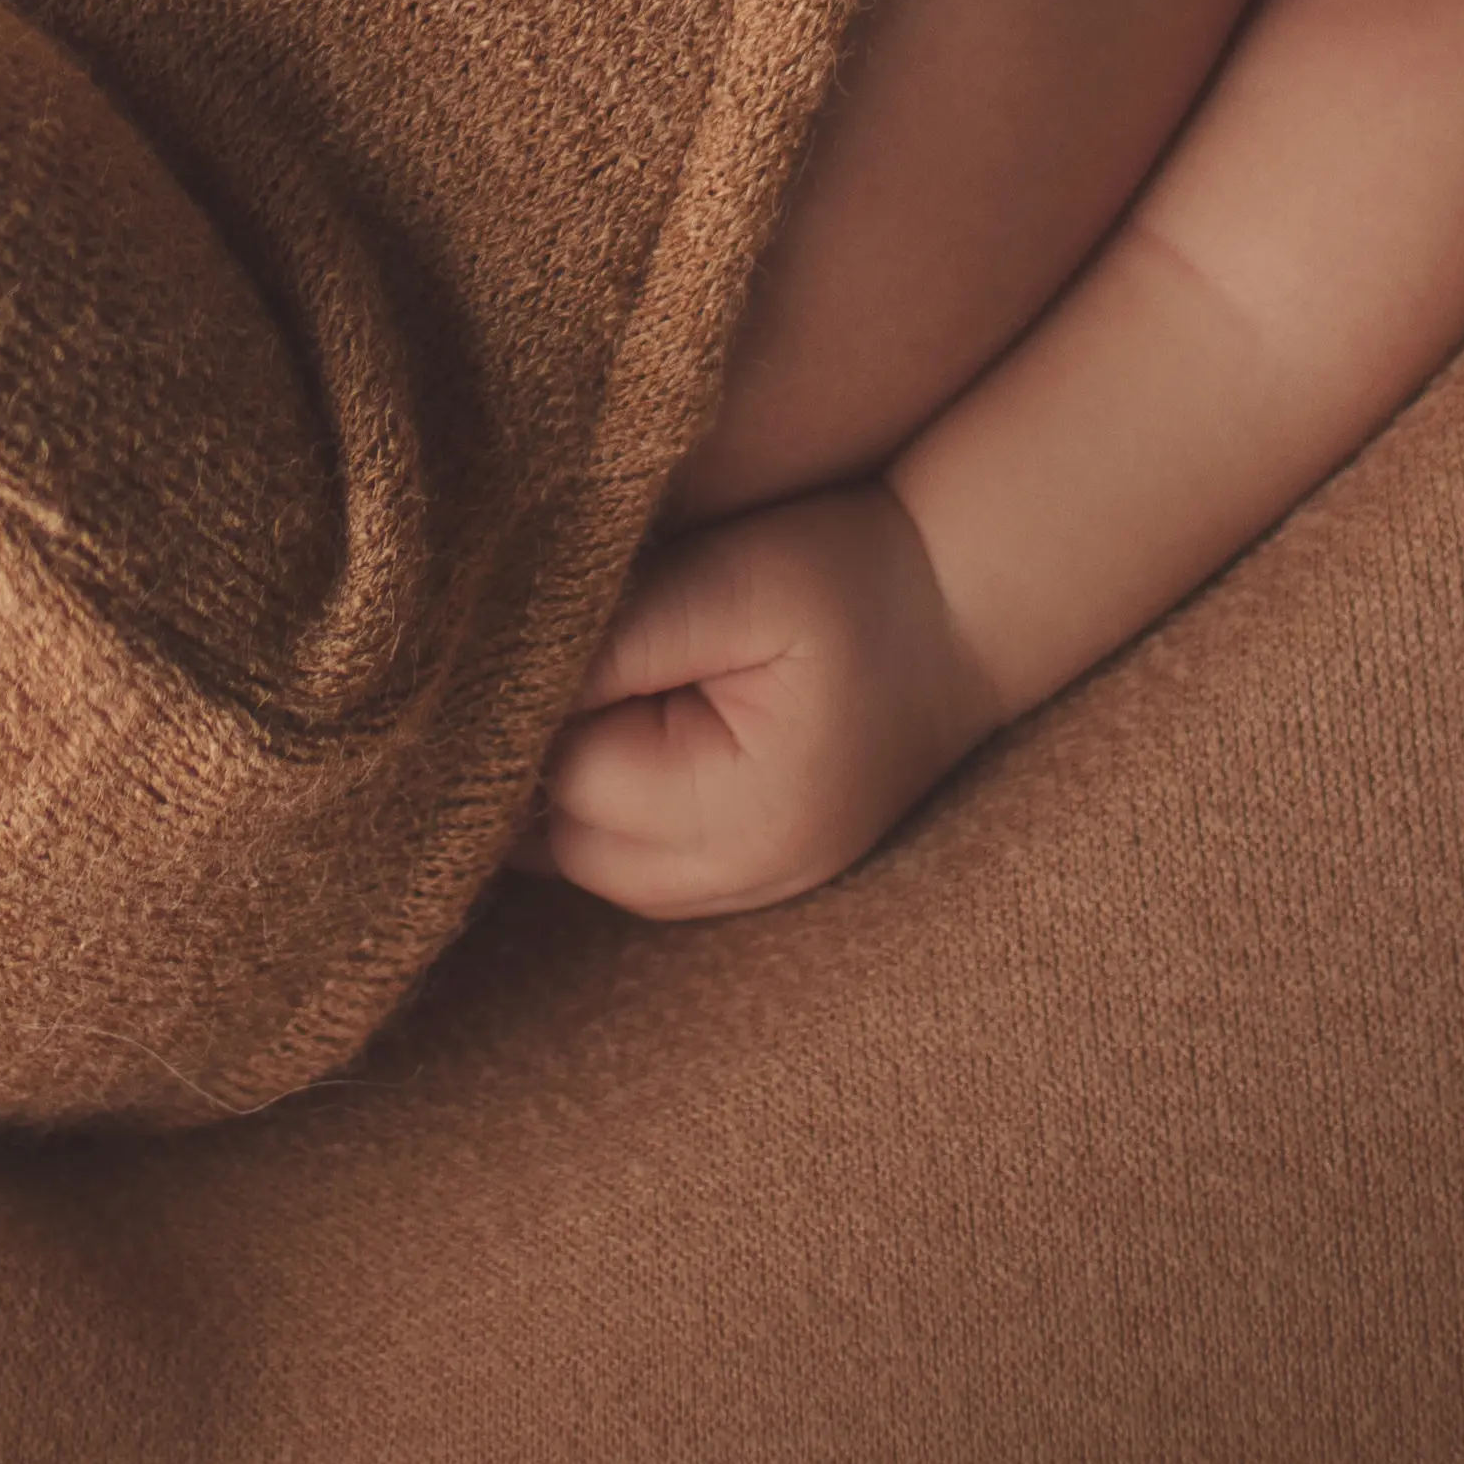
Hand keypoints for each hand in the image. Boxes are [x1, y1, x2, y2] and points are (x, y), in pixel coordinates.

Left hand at [513, 481, 1003, 920]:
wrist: (968, 607)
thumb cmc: (855, 576)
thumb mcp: (735, 581)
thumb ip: (616, 637)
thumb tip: (495, 678)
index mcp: (737, 813)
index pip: (561, 778)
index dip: (529, 700)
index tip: (524, 630)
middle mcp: (738, 876)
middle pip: (558, 841)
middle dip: (538, 751)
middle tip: (554, 651)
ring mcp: (746, 887)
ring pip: (583, 860)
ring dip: (564, 783)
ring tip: (597, 685)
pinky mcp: (747, 873)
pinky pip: (629, 860)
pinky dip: (604, 804)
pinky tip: (620, 728)